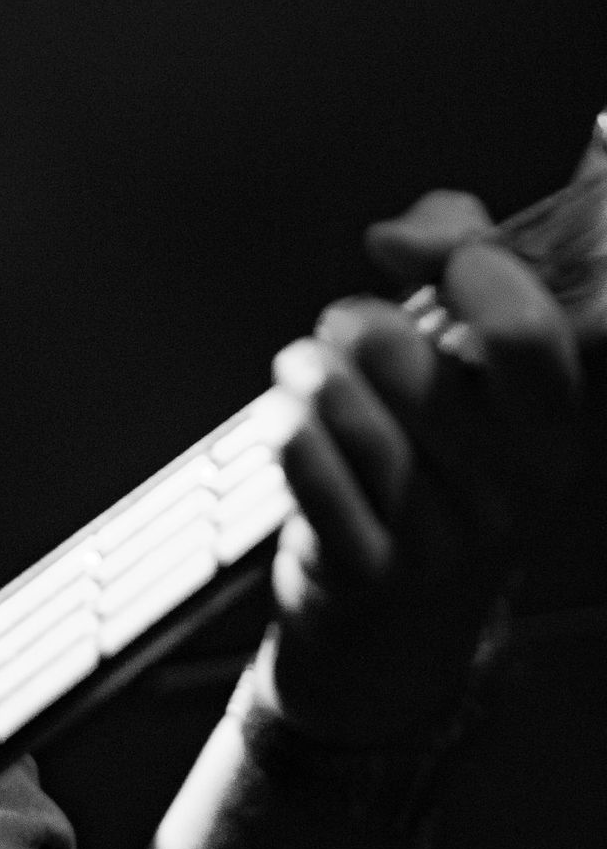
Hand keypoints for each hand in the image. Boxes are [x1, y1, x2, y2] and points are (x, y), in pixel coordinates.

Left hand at [266, 188, 584, 743]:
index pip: (528, 335)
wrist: (399, 612)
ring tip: (306, 367)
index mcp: (560, 426)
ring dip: (312, 374)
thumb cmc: (435, 443)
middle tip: (346, 326)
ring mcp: (448, 539)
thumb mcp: (472, 347)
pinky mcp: (373, 573)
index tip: (441, 264)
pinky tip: (288, 420)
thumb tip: (393, 237)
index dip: (470, 271)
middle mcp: (516, 486)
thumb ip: (457, 249)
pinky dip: (288, 429)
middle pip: (416, 365)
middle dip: (361, 325)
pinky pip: (310, 472)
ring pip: (354, 418)